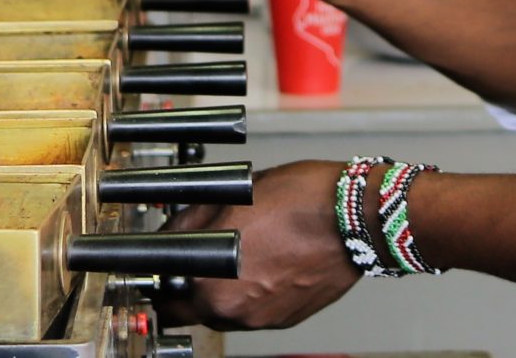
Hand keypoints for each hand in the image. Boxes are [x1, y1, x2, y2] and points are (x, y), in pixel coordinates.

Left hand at [155, 160, 360, 330]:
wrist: (357, 217)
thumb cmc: (300, 201)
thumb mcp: (227, 197)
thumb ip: (187, 225)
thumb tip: (166, 237)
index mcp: (214, 287)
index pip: (163, 301)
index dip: (158, 280)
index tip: (162, 267)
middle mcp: (237, 312)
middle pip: (190, 311)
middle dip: (187, 287)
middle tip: (195, 257)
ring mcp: (264, 319)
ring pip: (223, 312)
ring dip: (220, 289)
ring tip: (236, 253)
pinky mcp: (287, 317)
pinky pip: (254, 310)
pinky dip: (251, 292)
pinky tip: (263, 261)